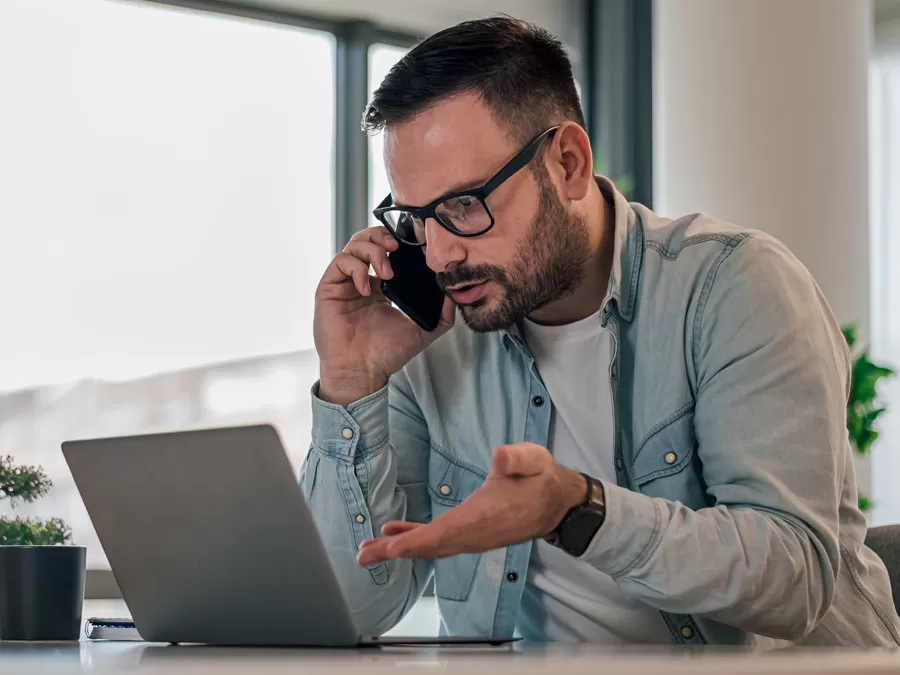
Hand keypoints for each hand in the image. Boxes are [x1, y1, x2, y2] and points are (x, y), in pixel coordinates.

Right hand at [314, 227, 455, 405]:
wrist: (362, 372)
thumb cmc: (386, 354)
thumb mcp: (422, 331)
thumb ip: (441, 313)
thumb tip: (454, 292)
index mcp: (380, 287)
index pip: (386, 251)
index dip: (398, 242)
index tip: (414, 246)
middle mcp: (361, 281)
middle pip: (367, 240)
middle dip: (382, 236)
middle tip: (397, 248)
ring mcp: (344, 283)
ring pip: (353, 245)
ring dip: (372, 251)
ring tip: (386, 272)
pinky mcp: (329, 288)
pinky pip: (340, 262)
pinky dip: (357, 269)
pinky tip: (367, 288)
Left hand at [356, 443, 587, 564]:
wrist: (555, 503)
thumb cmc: (540, 478)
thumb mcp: (534, 460)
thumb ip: (517, 458)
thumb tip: (500, 457)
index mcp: (485, 515)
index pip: (446, 531)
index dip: (417, 540)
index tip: (391, 549)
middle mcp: (475, 533)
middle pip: (430, 545)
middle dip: (395, 551)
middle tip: (364, 556)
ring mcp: (472, 537)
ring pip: (431, 546)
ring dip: (399, 549)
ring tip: (369, 551)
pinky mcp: (470, 534)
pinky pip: (437, 540)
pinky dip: (414, 539)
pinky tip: (394, 535)